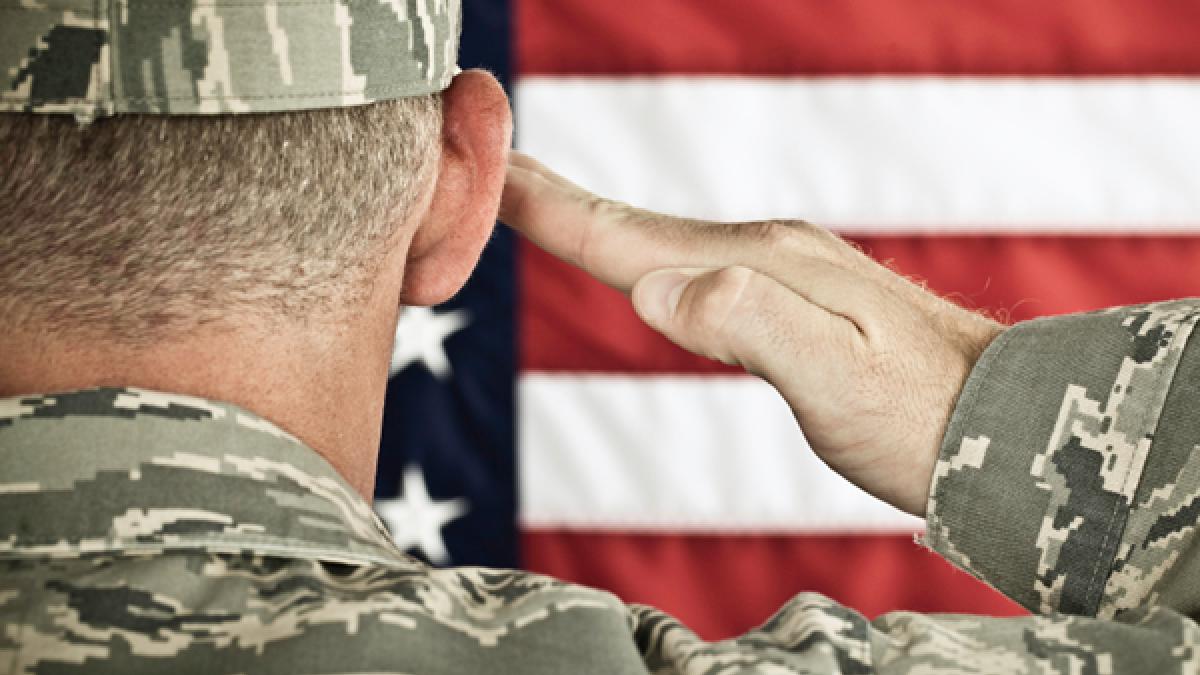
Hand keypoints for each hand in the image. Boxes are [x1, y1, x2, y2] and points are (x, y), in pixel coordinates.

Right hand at [499, 152, 1003, 516]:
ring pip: (663, 241)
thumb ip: (747, 322)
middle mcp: (762, 254)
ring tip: (542, 202)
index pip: (630, 236)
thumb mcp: (833, 376)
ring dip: (594, 221)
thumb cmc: (920, 415)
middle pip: (636, 224)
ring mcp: (779, 271)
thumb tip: (656, 289)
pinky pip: (695, 265)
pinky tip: (644, 262)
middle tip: (489, 163)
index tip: (488, 169)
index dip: (551, 208)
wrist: (1003, 423)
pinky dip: (644, 254)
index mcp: (756, 267)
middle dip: (556, 196)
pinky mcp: (791, 299)